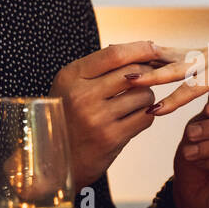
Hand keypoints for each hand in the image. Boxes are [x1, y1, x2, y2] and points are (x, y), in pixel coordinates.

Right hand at [49, 41, 177, 189]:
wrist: (55, 160)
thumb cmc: (69, 117)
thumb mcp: (71, 86)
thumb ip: (99, 67)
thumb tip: (144, 47)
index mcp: (71, 77)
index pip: (114, 54)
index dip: (140, 49)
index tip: (154, 48)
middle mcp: (82, 95)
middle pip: (134, 73)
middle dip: (148, 73)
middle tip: (150, 77)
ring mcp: (97, 118)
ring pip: (144, 95)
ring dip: (146, 96)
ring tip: (135, 102)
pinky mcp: (111, 138)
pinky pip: (145, 117)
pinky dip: (146, 115)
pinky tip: (134, 117)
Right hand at [126, 41, 208, 147]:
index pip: (196, 86)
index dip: (175, 99)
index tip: (156, 110)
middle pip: (178, 66)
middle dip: (153, 75)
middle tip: (130, 82)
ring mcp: (205, 52)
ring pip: (172, 55)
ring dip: (148, 60)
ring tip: (125, 65)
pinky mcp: (200, 52)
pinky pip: (174, 54)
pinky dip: (154, 56)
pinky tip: (136, 59)